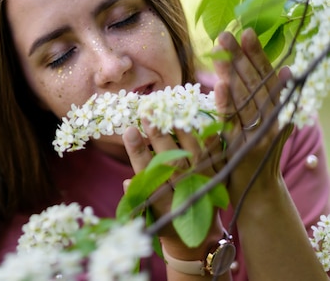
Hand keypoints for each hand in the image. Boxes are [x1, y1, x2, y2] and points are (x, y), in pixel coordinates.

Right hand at [122, 123, 224, 258]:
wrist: (200, 236)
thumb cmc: (166, 221)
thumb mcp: (147, 216)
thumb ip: (138, 199)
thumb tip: (127, 183)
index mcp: (163, 203)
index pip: (147, 173)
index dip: (137, 152)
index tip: (129, 130)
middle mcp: (185, 193)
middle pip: (171, 160)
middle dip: (157, 135)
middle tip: (146, 113)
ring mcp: (205, 184)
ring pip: (193, 153)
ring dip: (180, 131)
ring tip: (168, 111)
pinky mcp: (220, 177)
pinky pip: (216, 154)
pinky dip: (208, 136)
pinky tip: (199, 119)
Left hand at [212, 29, 292, 203]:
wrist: (256, 193)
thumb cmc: (256, 155)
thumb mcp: (268, 124)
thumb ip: (271, 99)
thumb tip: (283, 69)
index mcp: (277, 111)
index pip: (266, 78)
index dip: (257, 55)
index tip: (246, 32)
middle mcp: (271, 120)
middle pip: (255, 84)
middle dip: (241, 57)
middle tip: (226, 34)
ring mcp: (257, 135)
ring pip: (245, 99)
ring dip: (233, 73)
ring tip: (222, 51)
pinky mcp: (242, 149)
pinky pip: (232, 124)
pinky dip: (226, 105)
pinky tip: (220, 86)